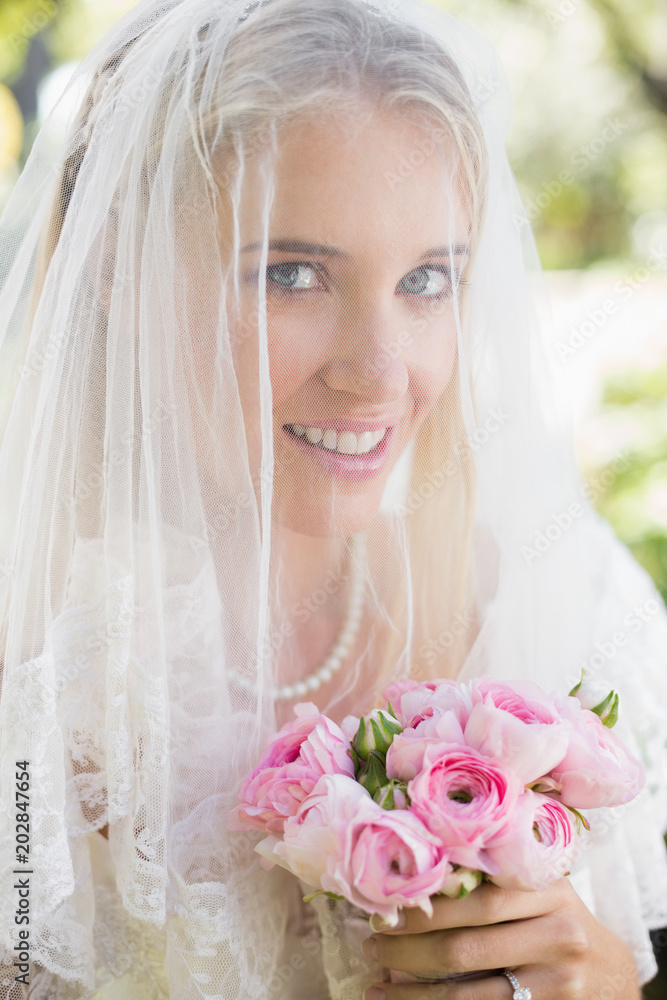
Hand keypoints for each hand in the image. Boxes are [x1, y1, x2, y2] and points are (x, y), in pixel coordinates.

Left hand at [361, 878, 640, 998]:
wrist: (608, 973)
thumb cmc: (554, 917)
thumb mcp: (537, 885)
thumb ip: (492, 873)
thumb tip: (413, 862)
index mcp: (547, 888)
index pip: (477, 898)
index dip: (426, 906)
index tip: (385, 905)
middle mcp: (559, 933)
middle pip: (467, 946)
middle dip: (409, 947)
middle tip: (370, 941)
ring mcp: (557, 982)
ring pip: (469, 993)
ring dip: (413, 990)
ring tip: (377, 981)